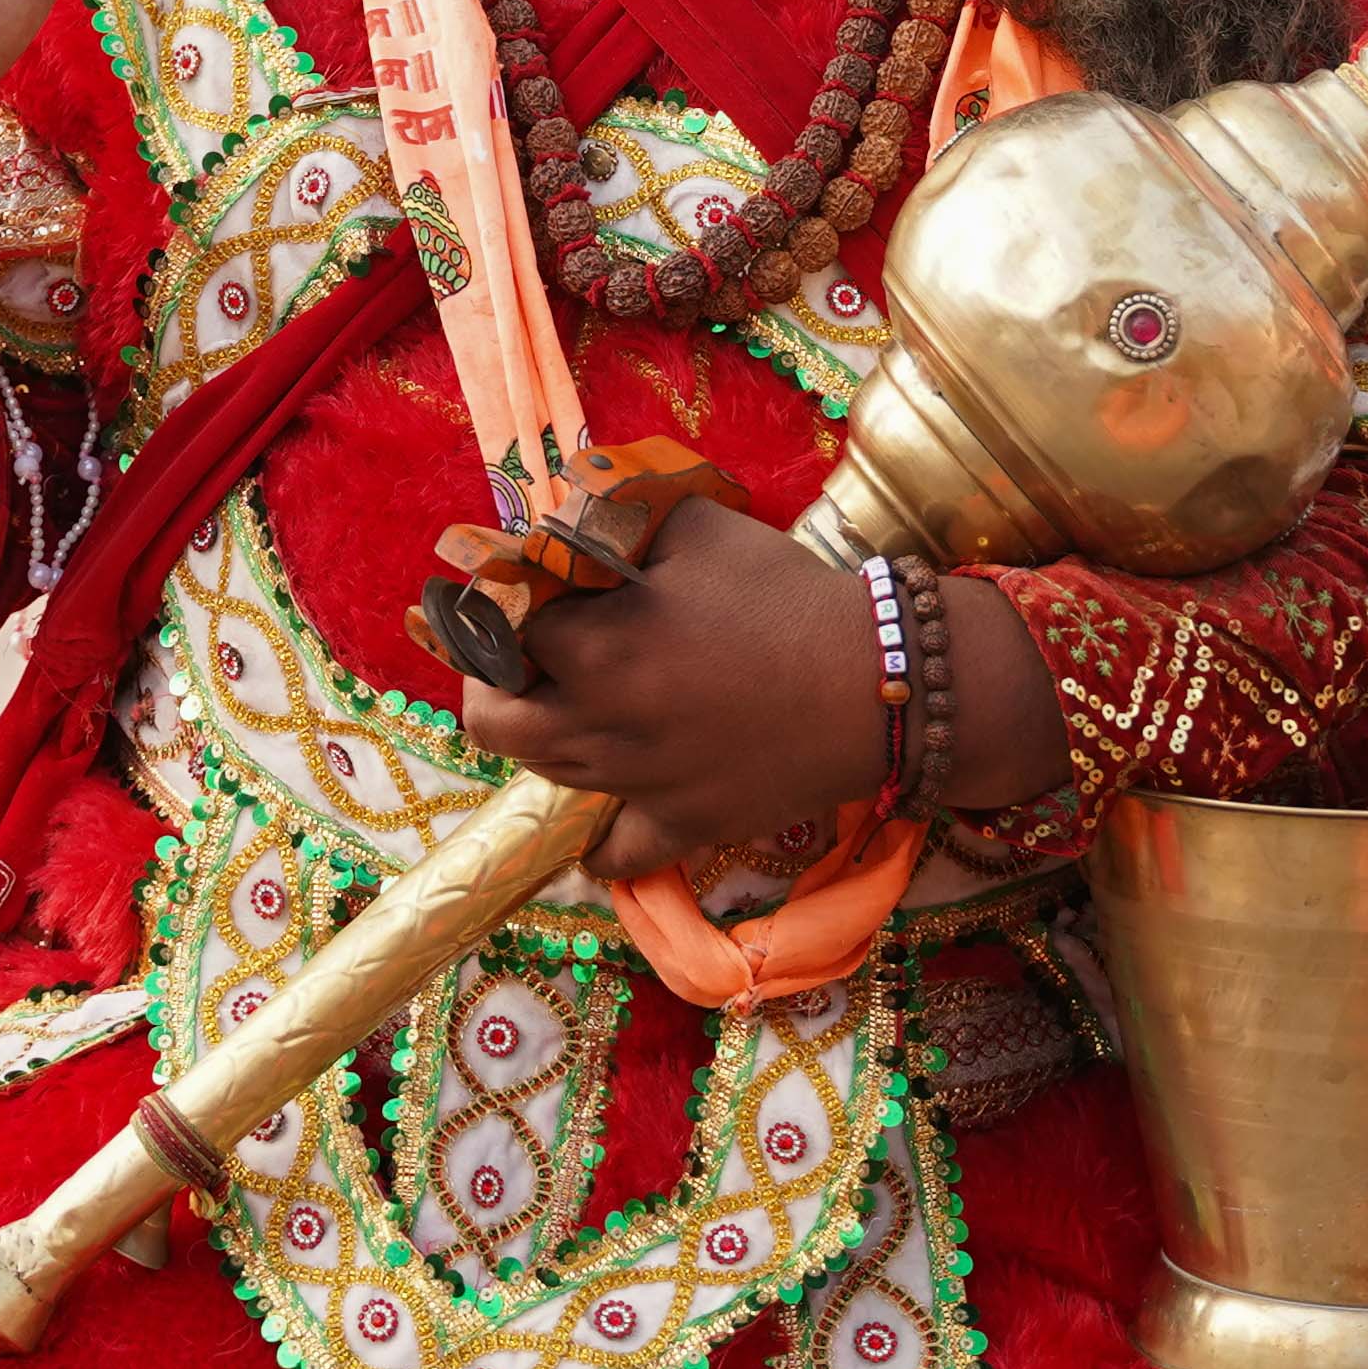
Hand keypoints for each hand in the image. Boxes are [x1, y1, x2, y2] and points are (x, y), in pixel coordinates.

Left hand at [455, 501, 894, 879]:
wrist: (878, 683)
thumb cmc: (784, 594)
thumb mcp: (696, 524)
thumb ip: (615, 514)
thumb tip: (559, 513)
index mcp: (596, 649)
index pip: (502, 629)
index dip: (502, 603)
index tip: (514, 590)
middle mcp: (602, 726)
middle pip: (495, 723)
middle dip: (489, 684)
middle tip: (511, 659)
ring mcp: (640, 786)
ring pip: (547, 776)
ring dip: (543, 736)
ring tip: (568, 705)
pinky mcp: (684, 827)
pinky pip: (612, 856)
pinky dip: (597, 841)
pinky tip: (604, 812)